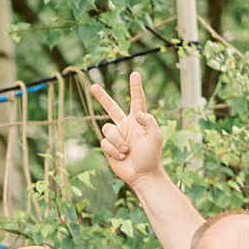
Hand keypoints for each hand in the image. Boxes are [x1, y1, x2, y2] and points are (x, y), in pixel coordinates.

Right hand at [88, 71, 167, 188]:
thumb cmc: (151, 156)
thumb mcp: (154, 136)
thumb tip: (136, 113)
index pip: (137, 100)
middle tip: (93, 86)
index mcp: (138, 120)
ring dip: (117, 141)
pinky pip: (104, 142)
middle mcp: (125, 125)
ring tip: (126, 151)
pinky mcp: (108, 147)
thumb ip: (148, 121)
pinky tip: (121, 157)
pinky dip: (113, 150)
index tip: (135, 74)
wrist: (142, 175)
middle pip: (111, 107)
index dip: (135, 87)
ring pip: (107, 129)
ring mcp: (116, 136)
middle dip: (102, 97)